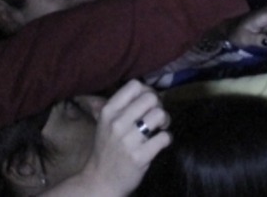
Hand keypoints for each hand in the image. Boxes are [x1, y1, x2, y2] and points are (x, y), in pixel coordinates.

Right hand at [75, 80, 169, 195]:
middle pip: (151, 98)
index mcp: (108, 111)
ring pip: (160, 114)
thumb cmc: (107, 148)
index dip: (147, 91)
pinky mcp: (140, 156)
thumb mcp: (106, 122)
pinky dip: (166, 139)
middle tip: (156, 118)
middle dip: (159, 106)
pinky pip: (165, 137)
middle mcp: (117, 123)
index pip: (135, 85)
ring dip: (165, 121)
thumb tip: (146, 88)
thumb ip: (122, 105)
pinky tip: (159, 143)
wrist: (101, 181)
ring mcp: (128, 141)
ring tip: (159, 128)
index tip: (148, 103)